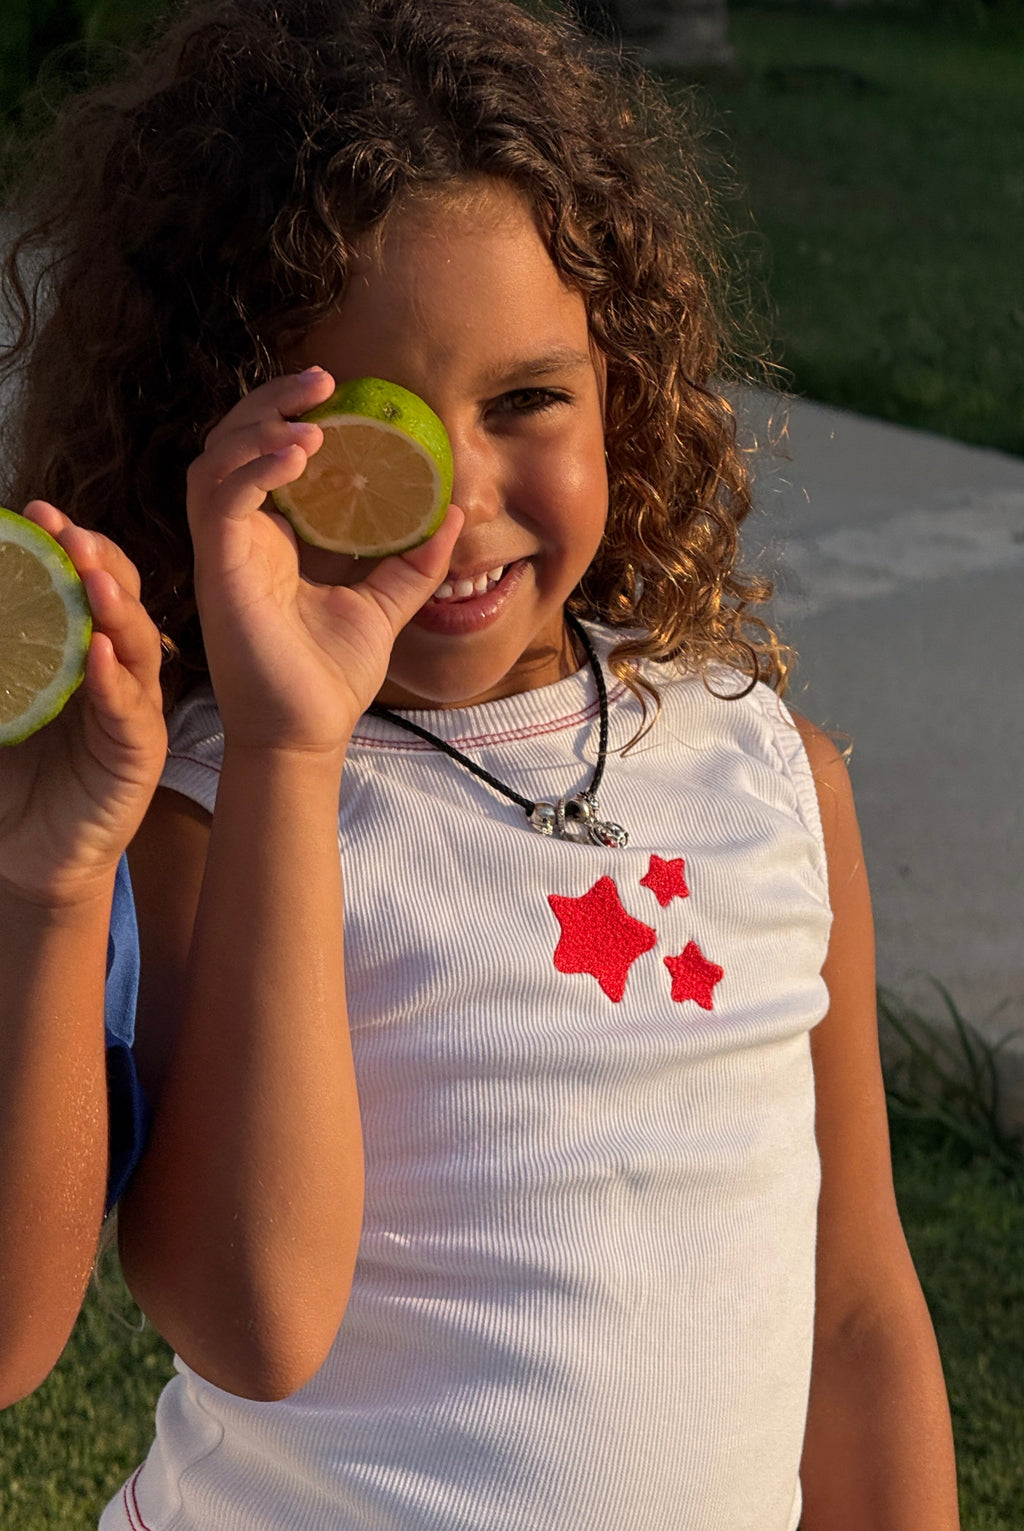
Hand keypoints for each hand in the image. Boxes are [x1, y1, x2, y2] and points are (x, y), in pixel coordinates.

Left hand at [0, 503, 166, 903]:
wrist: (23, 857)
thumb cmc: (6, 776)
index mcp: (78, 647)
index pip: (84, 582)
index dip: (69, 544)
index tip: (36, 509)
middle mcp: (112, 669)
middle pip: (122, 599)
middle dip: (99, 560)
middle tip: (69, 533)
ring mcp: (130, 708)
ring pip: (138, 644)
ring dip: (116, 608)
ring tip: (92, 578)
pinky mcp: (138, 753)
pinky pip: (131, 709)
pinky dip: (115, 679)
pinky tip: (98, 653)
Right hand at [186, 367, 462, 752]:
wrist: (308, 732)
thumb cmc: (330, 675)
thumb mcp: (384, 606)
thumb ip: (413, 562)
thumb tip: (453, 515)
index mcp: (273, 536)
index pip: (267, 454)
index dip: (291, 413)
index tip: (337, 389)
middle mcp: (242, 536)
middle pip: (234, 441)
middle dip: (271, 401)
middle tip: (323, 379)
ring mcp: (224, 551)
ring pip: (216, 459)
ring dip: (259, 427)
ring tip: (312, 420)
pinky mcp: (217, 568)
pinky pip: (220, 499)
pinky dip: (253, 469)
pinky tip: (297, 456)